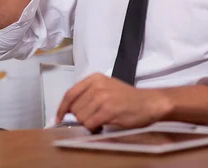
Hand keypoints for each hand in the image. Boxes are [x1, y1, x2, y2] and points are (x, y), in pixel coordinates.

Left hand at [56, 74, 172, 132]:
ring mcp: (102, 97)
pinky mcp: (108, 110)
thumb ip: (88, 94)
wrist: (149, 103)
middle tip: (94, 119)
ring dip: (89, 124)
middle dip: (81, 118)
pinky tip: (102, 126)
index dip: (62, 108)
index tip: (58, 117)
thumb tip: (70, 109)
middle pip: (74, 108)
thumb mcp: (106, 87)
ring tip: (101, 121)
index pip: (70, 94)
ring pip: (81, 118)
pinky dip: (94, 128)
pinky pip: (90, 124)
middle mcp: (96, 86)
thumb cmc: (128, 98)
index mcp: (94, 78)